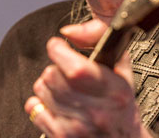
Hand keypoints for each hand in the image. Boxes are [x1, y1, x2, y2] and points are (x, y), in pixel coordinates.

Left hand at [25, 19, 150, 137]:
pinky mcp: (61, 137)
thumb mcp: (124, 74)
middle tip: (63, 69)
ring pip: (42, 91)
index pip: (75, 69)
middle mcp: (94, 111)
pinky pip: (34, 110)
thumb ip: (105, 46)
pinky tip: (54, 103)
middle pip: (52, 77)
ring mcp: (76, 127)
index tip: (57, 45)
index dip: (59, 51)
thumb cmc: (122, 108)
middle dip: (54, 67)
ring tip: (62, 88)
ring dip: (47, 84)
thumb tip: (73, 31)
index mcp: (113, 91)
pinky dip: (39, 103)